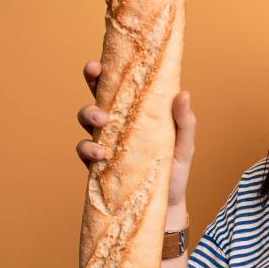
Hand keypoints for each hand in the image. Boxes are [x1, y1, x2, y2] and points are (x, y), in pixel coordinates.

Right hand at [74, 60, 195, 207]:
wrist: (166, 206)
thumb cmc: (174, 171)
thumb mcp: (184, 145)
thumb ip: (184, 122)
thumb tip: (184, 93)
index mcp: (136, 112)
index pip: (120, 85)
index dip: (107, 70)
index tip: (101, 61)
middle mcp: (117, 123)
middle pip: (97, 94)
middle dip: (91, 81)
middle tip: (95, 77)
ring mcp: (105, 141)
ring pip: (85, 119)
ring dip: (89, 114)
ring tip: (102, 123)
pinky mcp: (98, 164)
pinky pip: (84, 150)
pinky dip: (88, 149)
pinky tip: (101, 153)